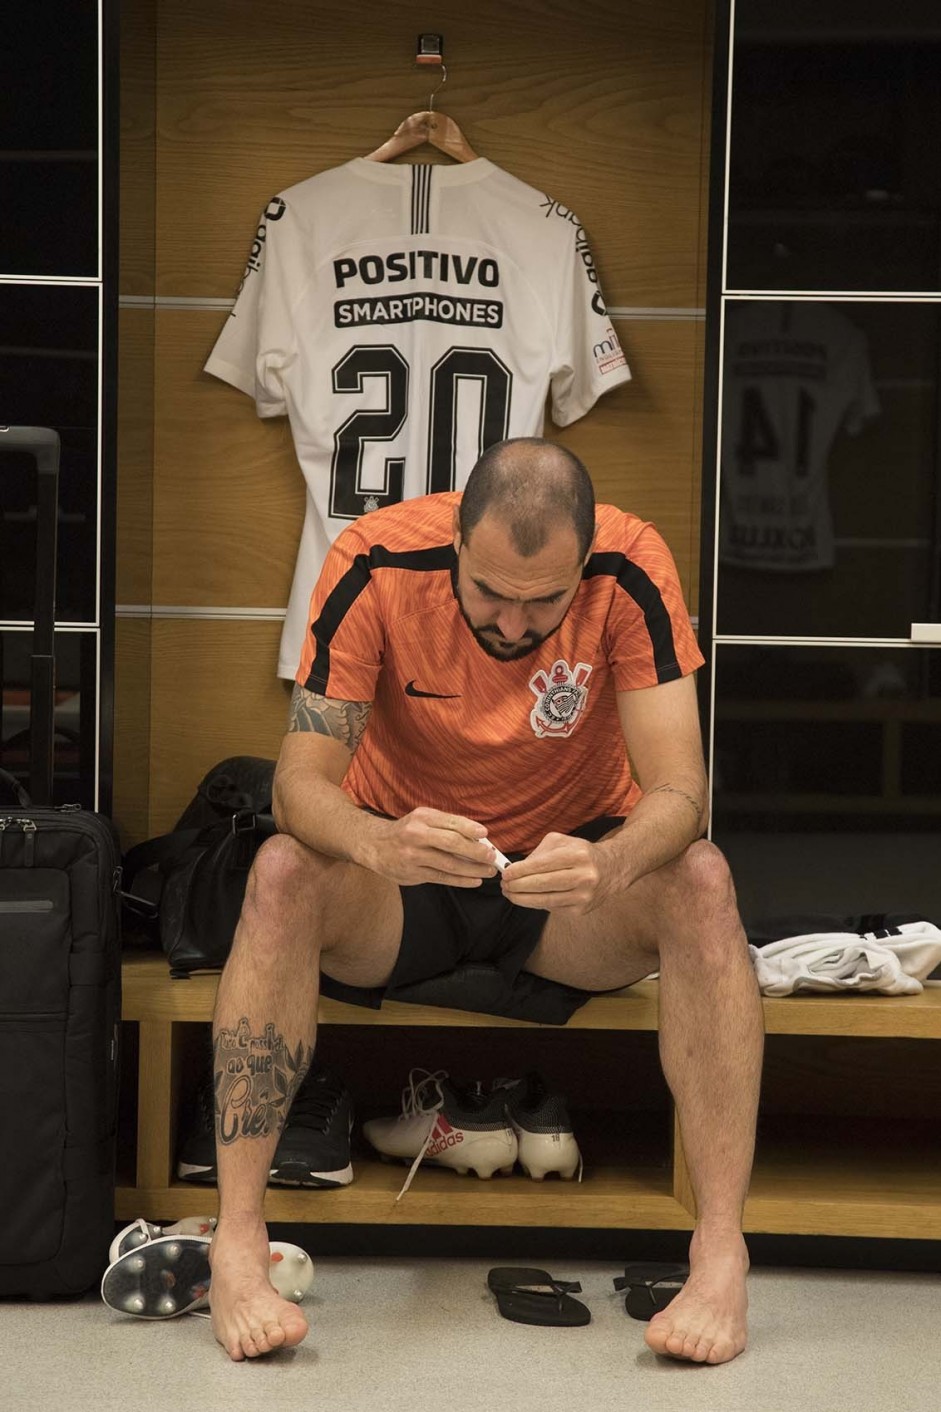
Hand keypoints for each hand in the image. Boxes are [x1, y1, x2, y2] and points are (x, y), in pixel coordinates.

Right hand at [369, 807, 498, 886]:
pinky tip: (474, 881)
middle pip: (451, 843)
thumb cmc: (406, 831)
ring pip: (449, 864)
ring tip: (488, 871)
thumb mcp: (422, 819)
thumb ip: (446, 825)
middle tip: (491, 856)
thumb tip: (478, 836)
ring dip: (473, 869)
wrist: (375, 845)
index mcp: (422, 817)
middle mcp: (417, 835)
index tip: (485, 834)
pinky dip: (461, 880)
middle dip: (475, 851)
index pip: (450, 822)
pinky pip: (442, 878)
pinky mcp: (413, 873)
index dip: (469, 828)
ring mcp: (414, 856)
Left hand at [501, 832, 612, 914]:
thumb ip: (539, 853)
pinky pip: (552, 908)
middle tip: (504, 885)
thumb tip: (516, 869)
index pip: (543, 865)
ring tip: (510, 893)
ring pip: (545, 900)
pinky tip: (528, 898)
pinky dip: (537, 903)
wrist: (612, 869)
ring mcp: (583, 896)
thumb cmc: (581, 853)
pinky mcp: (581, 910)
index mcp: (577, 855)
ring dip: (523, 899)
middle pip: (542, 884)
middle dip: (518, 886)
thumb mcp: (562, 843)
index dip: (521, 871)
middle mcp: (583, 876)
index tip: (506, 873)